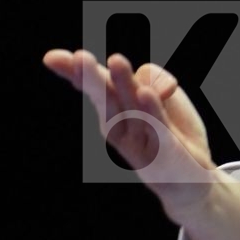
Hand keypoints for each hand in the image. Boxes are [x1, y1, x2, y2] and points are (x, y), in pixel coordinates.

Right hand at [42, 49, 217, 220]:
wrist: (189, 182)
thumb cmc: (169, 132)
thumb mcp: (162, 96)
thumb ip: (154, 78)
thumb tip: (148, 82)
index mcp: (114, 111)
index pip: (95, 88)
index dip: (77, 73)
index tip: (51, 58)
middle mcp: (121, 126)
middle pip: (106, 97)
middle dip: (93, 78)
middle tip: (79, 58)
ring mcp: (141, 140)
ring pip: (132, 107)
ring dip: (125, 84)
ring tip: (116, 60)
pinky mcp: (166, 152)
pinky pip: (159, 128)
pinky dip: (152, 111)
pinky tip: (146, 94)